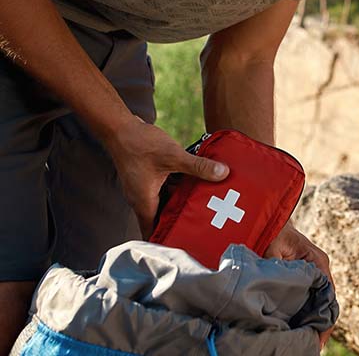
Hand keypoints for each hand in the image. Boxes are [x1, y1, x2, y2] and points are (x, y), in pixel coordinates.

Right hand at [105, 116, 228, 236]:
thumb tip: (223, 173)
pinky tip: (193, 182)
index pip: (154, 232)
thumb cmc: (141, 145)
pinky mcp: (147, 176)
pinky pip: (164, 188)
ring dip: (180, 202)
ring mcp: (144, 187)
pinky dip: (177, 187)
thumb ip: (198, 166)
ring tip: (204, 205)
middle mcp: (142, 199)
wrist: (121, 128)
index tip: (188, 244)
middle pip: (162, 218)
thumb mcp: (173, 156)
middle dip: (180, 221)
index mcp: (144, 203)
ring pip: (165, 201)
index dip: (169, 241)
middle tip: (203, 224)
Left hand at [265, 221, 334, 347]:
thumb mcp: (273, 248)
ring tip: (307, 340)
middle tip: (313, 346)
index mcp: (318, 262)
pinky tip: (300, 326)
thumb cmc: (274, 232)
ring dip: (314, 319)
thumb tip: (278, 288)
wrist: (272, 221)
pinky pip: (311, 296)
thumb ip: (277, 267)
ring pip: (320, 300)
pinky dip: (308, 311)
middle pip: (327, 301)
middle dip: (321, 323)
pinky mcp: (306, 276)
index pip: (329, 294)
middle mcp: (320, 267)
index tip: (319, 338)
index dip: (325, 318)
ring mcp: (314, 272)